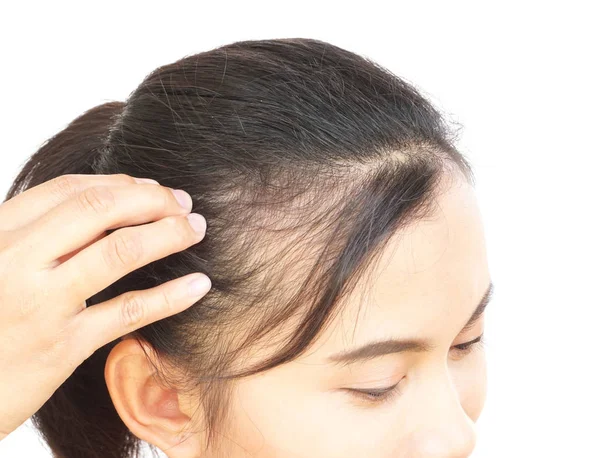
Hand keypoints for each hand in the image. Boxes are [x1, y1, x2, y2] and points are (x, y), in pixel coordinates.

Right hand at [0, 174, 209, 439]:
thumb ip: (35, 237)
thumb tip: (102, 209)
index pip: (69, 190)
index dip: (121, 183)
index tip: (152, 187)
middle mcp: (17, 261)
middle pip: (100, 209)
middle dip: (152, 199)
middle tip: (184, 203)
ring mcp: (42, 303)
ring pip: (120, 251)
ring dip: (168, 234)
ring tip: (196, 229)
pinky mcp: (64, 346)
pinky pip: (128, 311)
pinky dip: (171, 295)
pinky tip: (199, 284)